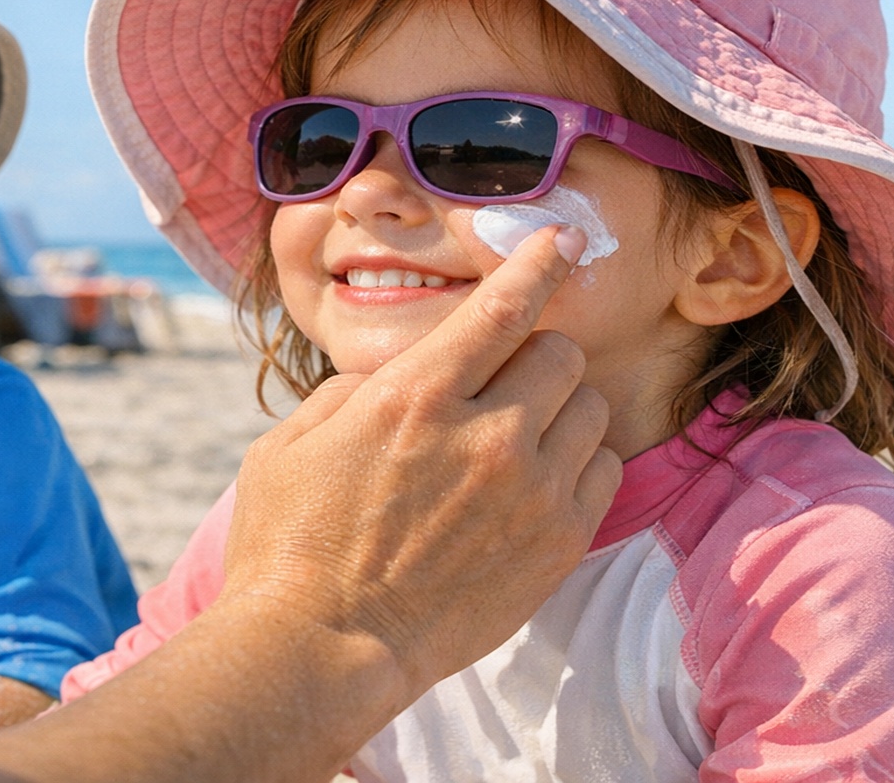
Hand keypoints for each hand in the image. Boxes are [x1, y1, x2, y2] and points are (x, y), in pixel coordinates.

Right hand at [0, 226, 619, 782]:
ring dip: (560, 410)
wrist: (322, 650)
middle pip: (559, 352)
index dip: (539, 264)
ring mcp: (530, 490)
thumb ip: (354, 391)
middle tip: (501, 387)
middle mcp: (486, 432)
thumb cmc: (288, 544)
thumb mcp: (291, 442)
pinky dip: (580, 465)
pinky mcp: (557, 543)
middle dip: (532, 357)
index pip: (504, 305)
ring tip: (517, 439)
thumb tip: (400, 374)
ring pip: (591, 408)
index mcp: (415, 394)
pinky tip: (537, 483)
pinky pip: (605, 470)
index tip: (558, 244)